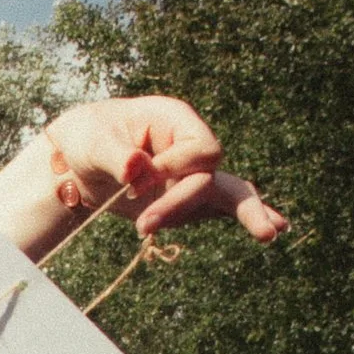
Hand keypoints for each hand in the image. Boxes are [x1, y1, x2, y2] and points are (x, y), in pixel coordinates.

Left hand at [45, 97, 286, 244]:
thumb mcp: (93, 142)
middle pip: (209, 175)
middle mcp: (192, 147)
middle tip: (143, 227)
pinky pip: (222, 208)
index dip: (174, 169)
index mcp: (176, 120)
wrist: (78, 160)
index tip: (132, 184)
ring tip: (269, 233)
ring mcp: (194, 175)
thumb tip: (135, 168)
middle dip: (180, 203)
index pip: (199, 148)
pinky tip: (276, 229)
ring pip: (228, 192)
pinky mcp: (189, 201)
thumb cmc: (88, 138)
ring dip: (245, 214)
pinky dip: (247, 218)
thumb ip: (116, 155)